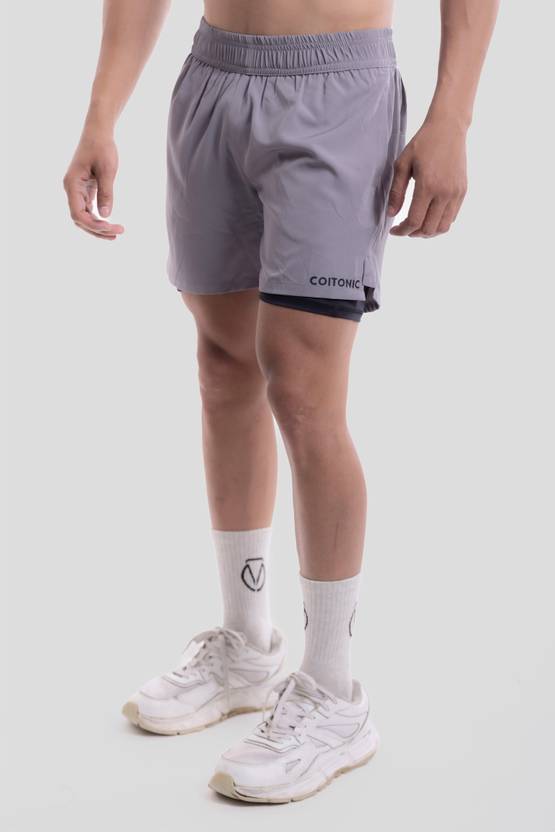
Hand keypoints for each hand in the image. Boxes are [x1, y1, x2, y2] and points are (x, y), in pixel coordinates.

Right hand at [63, 128, 123, 239]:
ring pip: (84, 216)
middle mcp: (71, 189)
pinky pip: (88, 209)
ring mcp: (77, 190)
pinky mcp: (84, 189)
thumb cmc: (102, 147)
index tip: (111, 227)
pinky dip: (98, 218)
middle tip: (118, 233)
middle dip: (97, 229)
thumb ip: (106, 193)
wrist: (98, 132)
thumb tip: (105, 215)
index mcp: (72, 184)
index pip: (78, 214)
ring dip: (98, 227)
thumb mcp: (107, 170)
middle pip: (80, 219)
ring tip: (116, 233)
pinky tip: (110, 224)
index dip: (94, 225)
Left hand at [387, 119, 467, 236]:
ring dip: (428, 232)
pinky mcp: (463, 191)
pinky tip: (429, 216)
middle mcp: (444, 192)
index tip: (394, 230)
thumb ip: (396, 191)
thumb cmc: (423, 143)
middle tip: (404, 228)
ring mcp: (456, 193)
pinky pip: (452, 217)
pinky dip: (439, 223)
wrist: (449, 128)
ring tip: (417, 226)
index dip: (402, 231)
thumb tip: (391, 214)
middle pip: (428, 229)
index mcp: (427, 186)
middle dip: (413, 233)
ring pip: (442, 227)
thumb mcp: (402, 164)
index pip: (414, 221)